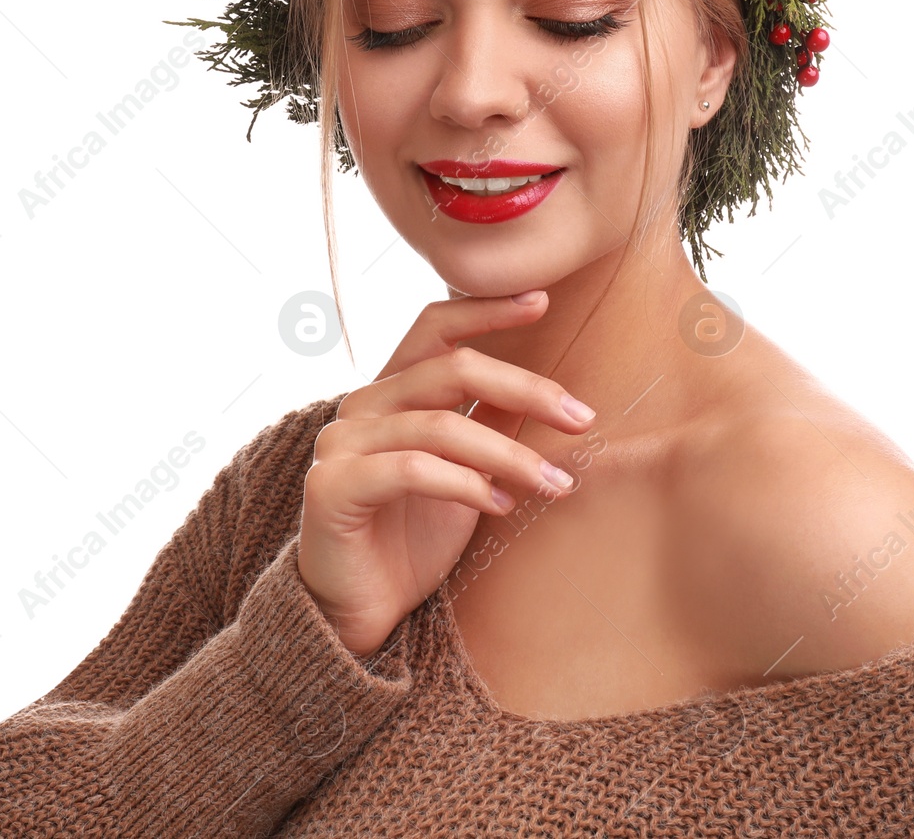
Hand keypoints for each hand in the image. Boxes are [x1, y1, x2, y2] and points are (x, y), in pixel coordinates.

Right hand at [295, 291, 595, 658]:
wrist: (358, 614)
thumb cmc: (412, 540)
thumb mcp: (466, 473)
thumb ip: (490, 424)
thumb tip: (546, 390)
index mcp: (391, 391)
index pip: (434, 327)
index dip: (485, 310)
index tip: (543, 301)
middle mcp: (362, 406)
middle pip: (451, 370)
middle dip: (525, 389)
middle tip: (582, 417)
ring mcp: (341, 443)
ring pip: (441, 426)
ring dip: (510, 455)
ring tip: (555, 483)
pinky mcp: (331, 486)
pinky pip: (412, 469)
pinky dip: (466, 484)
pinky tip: (502, 505)